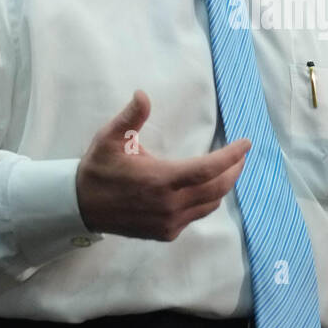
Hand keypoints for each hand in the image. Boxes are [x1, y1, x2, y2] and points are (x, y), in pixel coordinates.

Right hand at [77, 90, 250, 240]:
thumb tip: (143, 94)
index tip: (247, 144)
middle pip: (217, 188)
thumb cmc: (98, 169)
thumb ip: (130, 117)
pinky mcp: (166, 233)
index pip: (208, 169)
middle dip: (234, 170)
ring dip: (222, 186)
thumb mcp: (110, 139)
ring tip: (228, 170)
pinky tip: (204, 188)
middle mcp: (170, 205)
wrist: (80, 206)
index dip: (232, 156)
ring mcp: (169, 222)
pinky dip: (206, 200)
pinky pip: (196, 215)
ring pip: (210, 204)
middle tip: (241, 156)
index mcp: (161, 180)